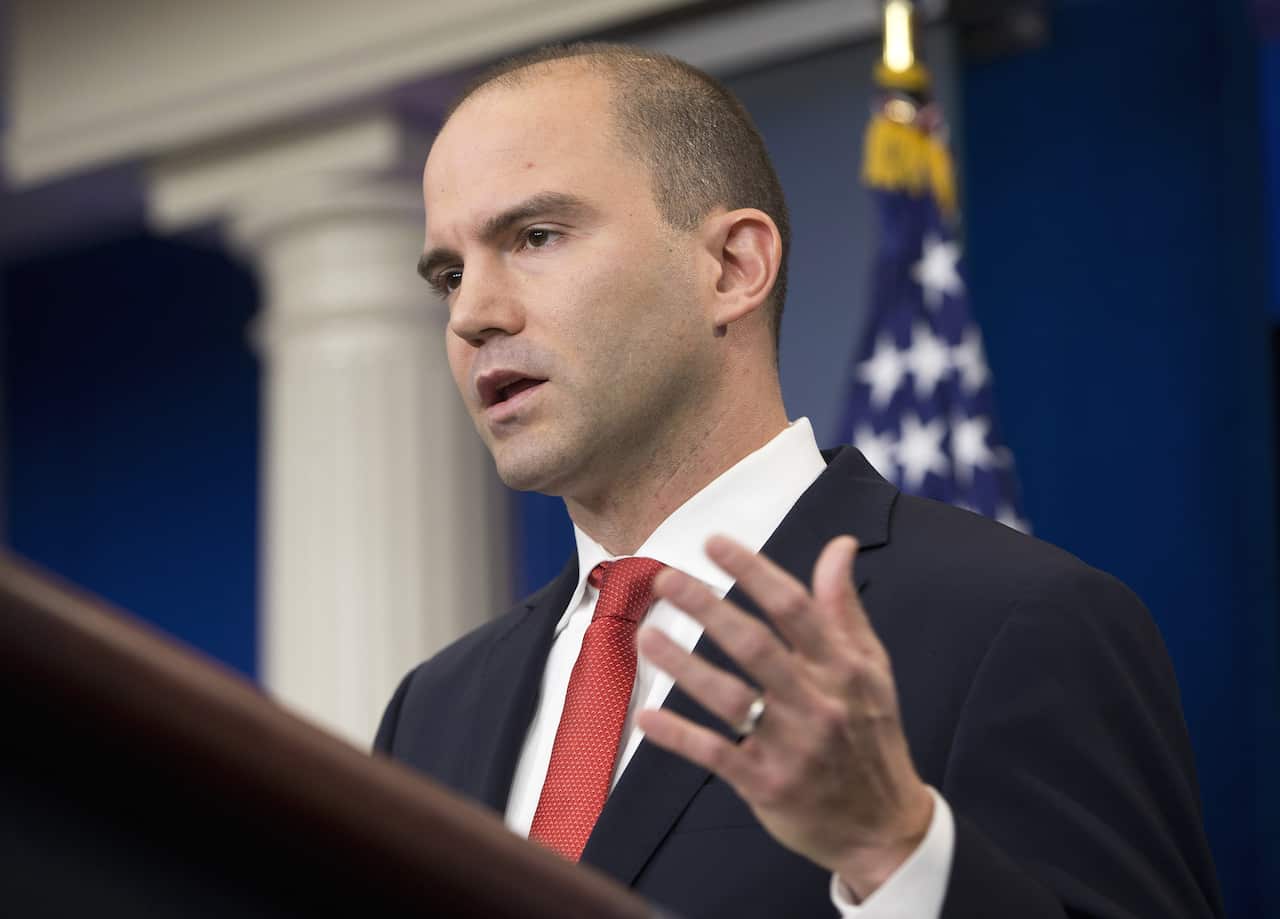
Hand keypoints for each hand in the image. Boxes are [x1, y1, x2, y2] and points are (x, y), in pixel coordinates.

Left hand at [635, 534, 933, 899]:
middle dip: (707, 607)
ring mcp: (791, 746)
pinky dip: (679, 736)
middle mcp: (817, 702)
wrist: (884, 827)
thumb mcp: (871, 668)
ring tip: (647, 636)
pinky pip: (715, 754)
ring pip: (729, 698)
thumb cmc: (870, 735)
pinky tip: (647, 716)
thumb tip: (839, 546)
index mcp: (842, 667)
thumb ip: (844, 607)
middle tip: (665, 579)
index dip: (752, 571)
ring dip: (683, 665)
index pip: (793, 607)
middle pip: (754, 645)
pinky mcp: (767, 785)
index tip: (714, 543)